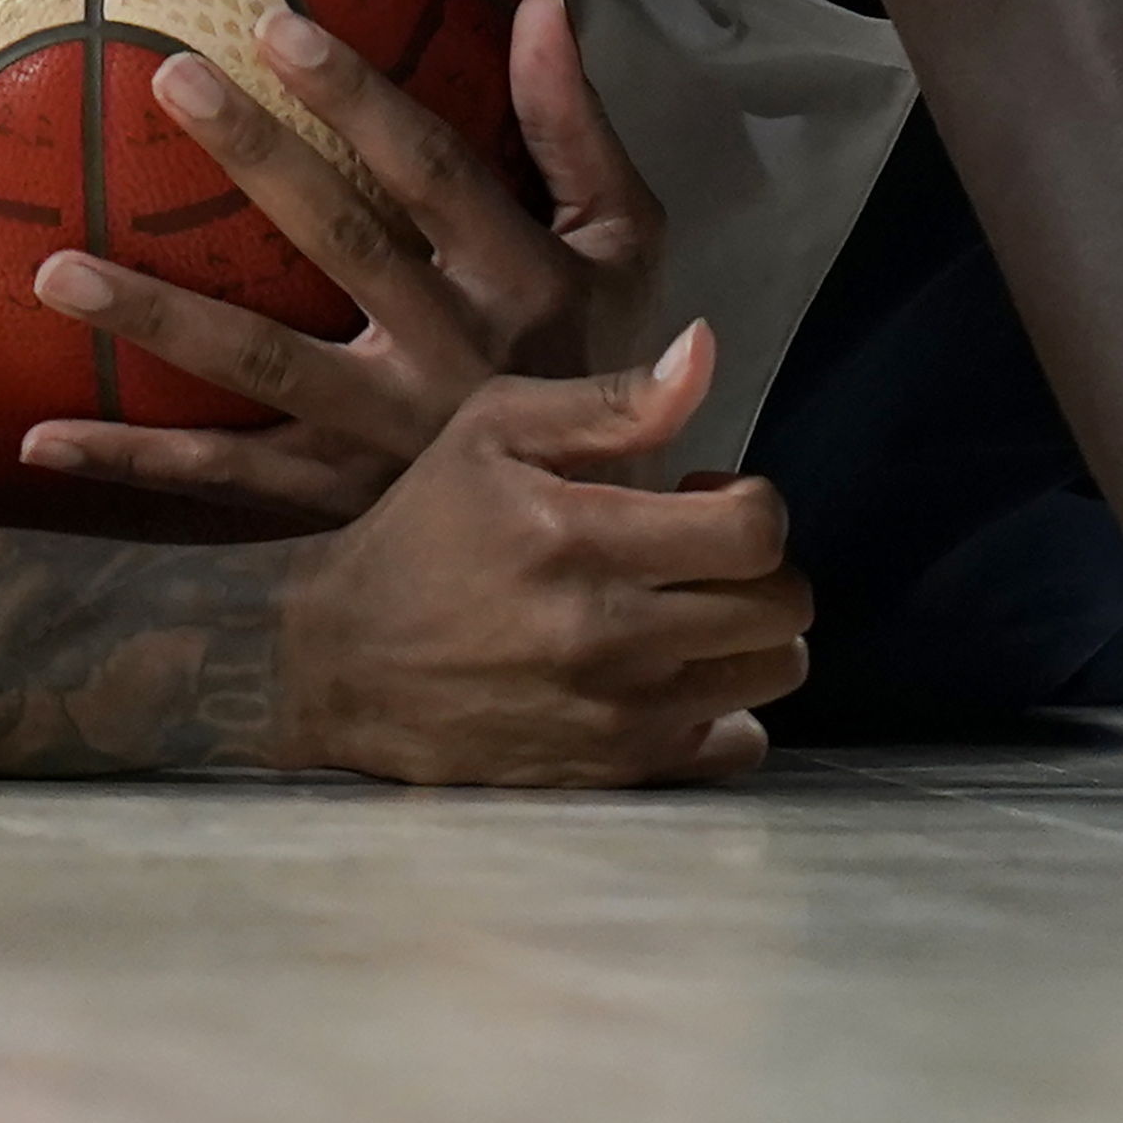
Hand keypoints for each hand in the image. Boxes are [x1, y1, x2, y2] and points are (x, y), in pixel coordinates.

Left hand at [18, 0, 671, 527]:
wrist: (600, 529)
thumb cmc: (601, 352)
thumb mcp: (623, 238)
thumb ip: (573, 123)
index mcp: (522, 280)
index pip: (433, 169)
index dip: (358, 97)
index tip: (275, 24)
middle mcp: (453, 357)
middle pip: (342, 242)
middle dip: (258, 158)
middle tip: (171, 78)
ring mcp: (386, 437)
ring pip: (262, 366)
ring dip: (157, 318)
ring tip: (55, 270)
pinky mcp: (336, 500)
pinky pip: (223, 479)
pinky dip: (130, 462)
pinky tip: (38, 438)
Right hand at [267, 323, 813, 784]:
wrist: (339, 661)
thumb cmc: (423, 529)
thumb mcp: (492, 431)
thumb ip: (611, 399)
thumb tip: (705, 349)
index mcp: (581, 540)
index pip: (756, 532)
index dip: (753, 502)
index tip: (701, 497)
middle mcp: (606, 639)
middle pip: (783, 607)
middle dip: (759, 567)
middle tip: (698, 553)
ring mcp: (614, 717)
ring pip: (773, 675)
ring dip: (747, 635)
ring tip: (684, 609)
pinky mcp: (611, 774)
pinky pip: (735, 747)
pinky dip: (722, 710)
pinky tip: (669, 676)